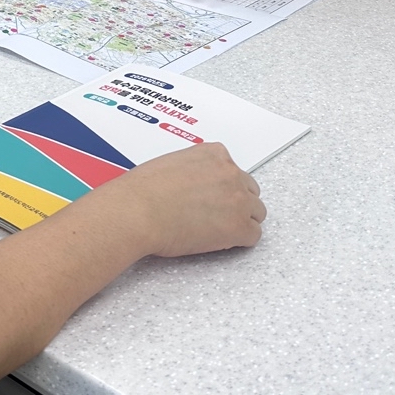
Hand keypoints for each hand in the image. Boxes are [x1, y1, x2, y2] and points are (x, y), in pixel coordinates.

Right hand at [96, 142, 264, 257]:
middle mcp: (230, 172)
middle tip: (217, 216)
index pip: (234, 171)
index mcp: (214, 153)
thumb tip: (197, 186)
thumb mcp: (172, 163)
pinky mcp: (238, 226)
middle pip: (249, 191)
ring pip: (256, 213)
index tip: (214, 197)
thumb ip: (194, 170)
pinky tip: (221, 242)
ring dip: (242, 221)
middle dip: (236, 203)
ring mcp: (238, 198)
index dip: (224, 188)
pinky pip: (253, 235)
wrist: (138, 211)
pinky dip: (240, 240)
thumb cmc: (143, 191)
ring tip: (219, 230)